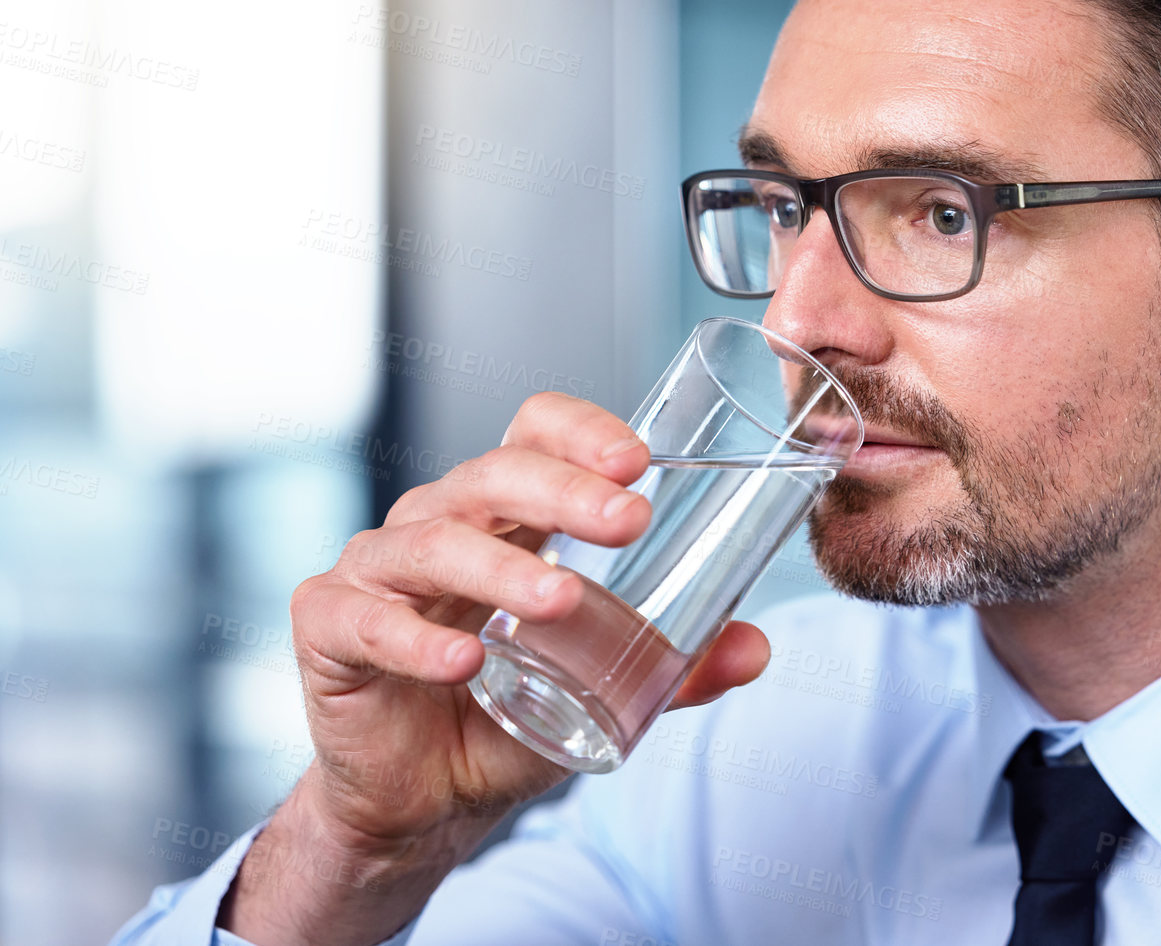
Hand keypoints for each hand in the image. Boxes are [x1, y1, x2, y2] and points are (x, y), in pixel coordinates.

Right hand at [221, 393, 770, 942]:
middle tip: (629, 520)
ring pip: (434, 543)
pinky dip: (412, 640)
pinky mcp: (327, 625)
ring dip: (501, 570)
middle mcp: (438, 522)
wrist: (426, 803)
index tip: (640, 461)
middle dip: (564, 491)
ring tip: (563, 600)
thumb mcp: (602, 687)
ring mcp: (377, 568)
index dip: (581, 432)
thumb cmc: (507, 715)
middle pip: (492, 475)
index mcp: (505, 516)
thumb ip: (678, 668)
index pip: (534, 434)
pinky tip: (461, 663)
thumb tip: (757, 648)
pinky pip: (364, 619)